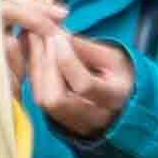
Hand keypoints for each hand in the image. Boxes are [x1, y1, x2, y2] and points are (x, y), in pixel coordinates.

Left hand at [0, 0, 133, 137]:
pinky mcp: (60, 122)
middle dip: (45, 65)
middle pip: (57, 99)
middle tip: (39, 35)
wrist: (122, 99)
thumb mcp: (109, 55)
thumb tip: (53, 32)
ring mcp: (75, 124)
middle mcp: (94, 118)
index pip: (84, 85)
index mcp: (115, 98)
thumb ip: (82, 46)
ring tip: (36, 40)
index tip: (57, 36)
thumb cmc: (117, 72)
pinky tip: (36, 54)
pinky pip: (40, 99)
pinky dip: (35, 75)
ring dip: (36, 68)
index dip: (66, 60)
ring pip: (43, 100)